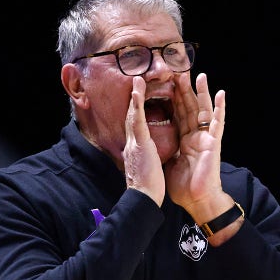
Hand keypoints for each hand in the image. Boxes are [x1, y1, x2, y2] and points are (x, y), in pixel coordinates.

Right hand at [123, 76, 165, 206]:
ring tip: (137, 80)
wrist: (143, 199)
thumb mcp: (146, 167)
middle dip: (134, 99)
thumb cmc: (147, 187)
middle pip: (132, 116)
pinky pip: (139, 121)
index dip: (137, 111)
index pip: (136, 126)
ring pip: (134, 115)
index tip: (138, 98)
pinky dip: (137, 105)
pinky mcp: (140, 144)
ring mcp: (134, 142)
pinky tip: (137, 92)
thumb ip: (144, 158)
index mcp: (136, 148)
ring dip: (135, 96)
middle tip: (136, 82)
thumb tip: (145, 155)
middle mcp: (132, 143)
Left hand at [165, 72, 232, 223]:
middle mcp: (194, 136)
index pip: (176, 114)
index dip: (172, 98)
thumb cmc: (183, 186)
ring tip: (199, 74)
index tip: (166, 82)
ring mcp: (205, 138)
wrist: (196, 201)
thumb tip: (152, 140)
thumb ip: (164, 148)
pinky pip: (218, 123)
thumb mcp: (168, 161)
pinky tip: (221, 94)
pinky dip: (220, 108)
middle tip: (179, 70)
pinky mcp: (214, 143)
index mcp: (183, 140)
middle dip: (183, 90)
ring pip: (202, 110)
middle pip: (188, 107)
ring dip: (201, 92)